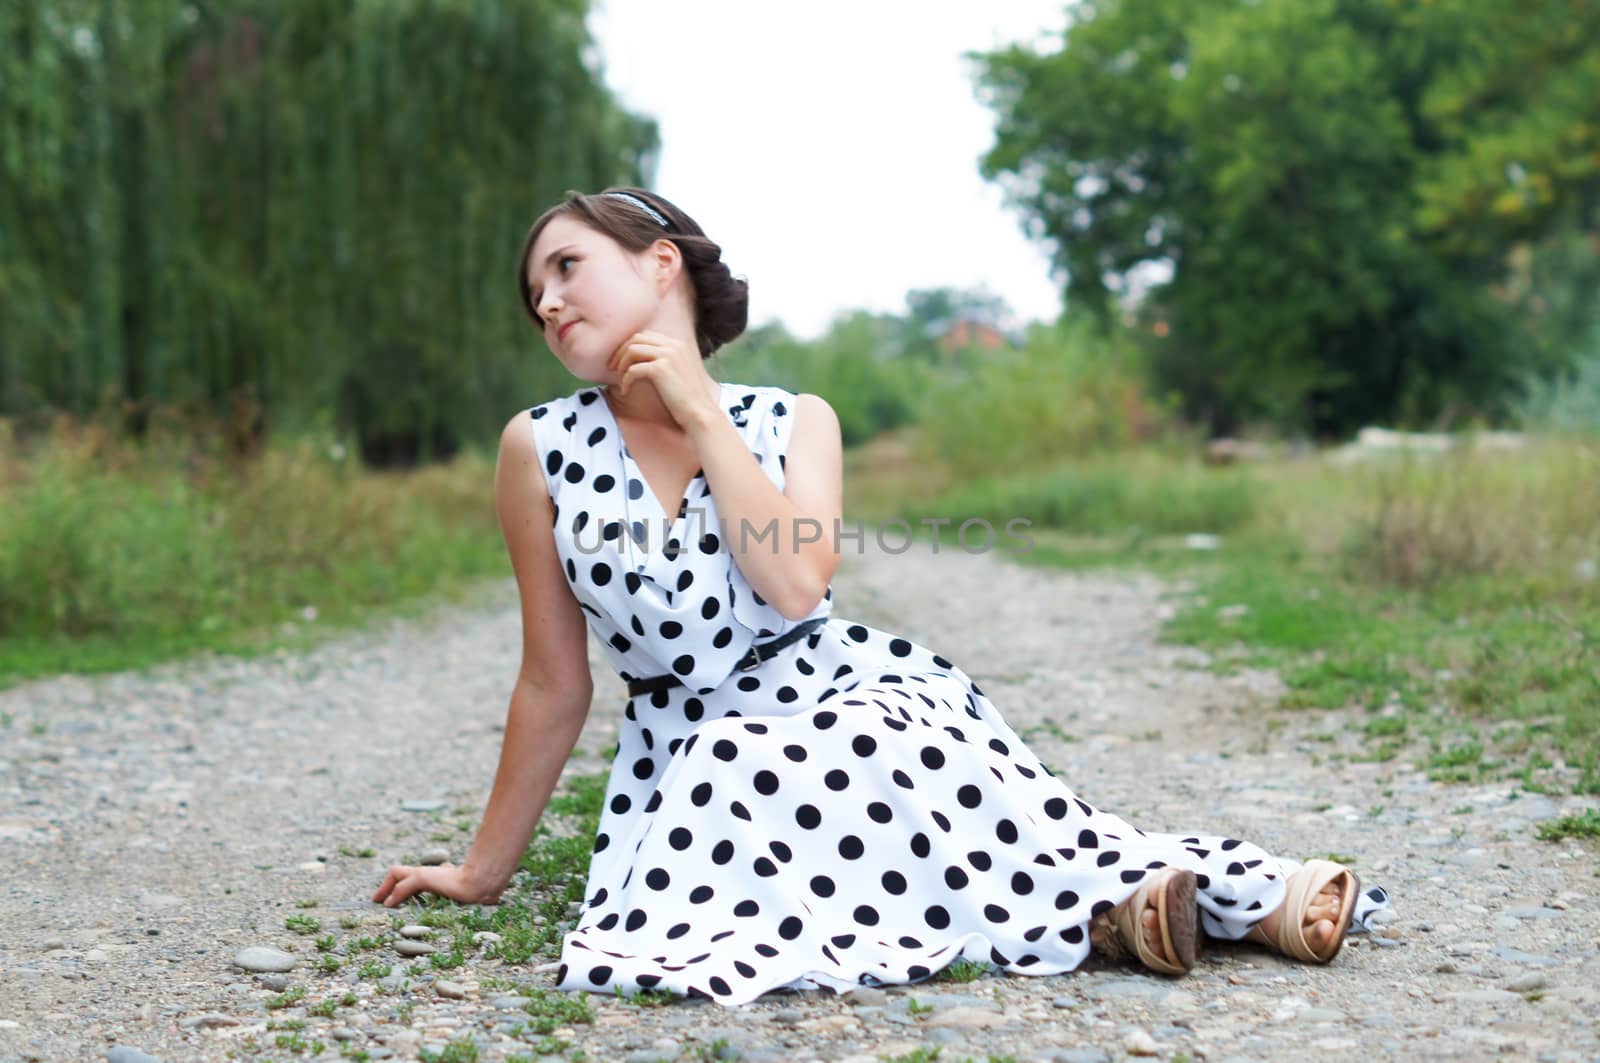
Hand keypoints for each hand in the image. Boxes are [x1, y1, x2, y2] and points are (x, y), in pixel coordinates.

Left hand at [372, 863, 502, 907]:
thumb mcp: (461, 895)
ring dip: (386, 889)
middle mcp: (428, 873)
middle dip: (385, 886)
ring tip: (378, 901)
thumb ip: (455, 895)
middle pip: (398, 872)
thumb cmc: (476, 889)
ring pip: (398, 875)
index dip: (397, 885)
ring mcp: (426, 874)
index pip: (410, 875)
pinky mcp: (425, 878)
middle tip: (376, 899)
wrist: (482, 883)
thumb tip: (465, 903)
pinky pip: (405, 885)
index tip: (389, 899)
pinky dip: (395, 894)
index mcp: (435, 876)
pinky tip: (389, 904)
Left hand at [608, 330, 719, 426]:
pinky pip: (633, 370)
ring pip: (632, 350)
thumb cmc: (686, 399)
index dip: (629, 346)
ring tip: (619, 380)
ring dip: (621, 365)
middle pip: (636, 338)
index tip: (620, 360)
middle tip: (612, 368)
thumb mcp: (676, 372)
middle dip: (620, 352)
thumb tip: (637, 360)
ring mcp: (668, 355)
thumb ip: (663, 360)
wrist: (699, 413)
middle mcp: (674, 345)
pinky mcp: (661, 369)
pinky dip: (625, 380)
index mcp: (678, 344)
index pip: (646, 335)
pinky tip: (625, 392)